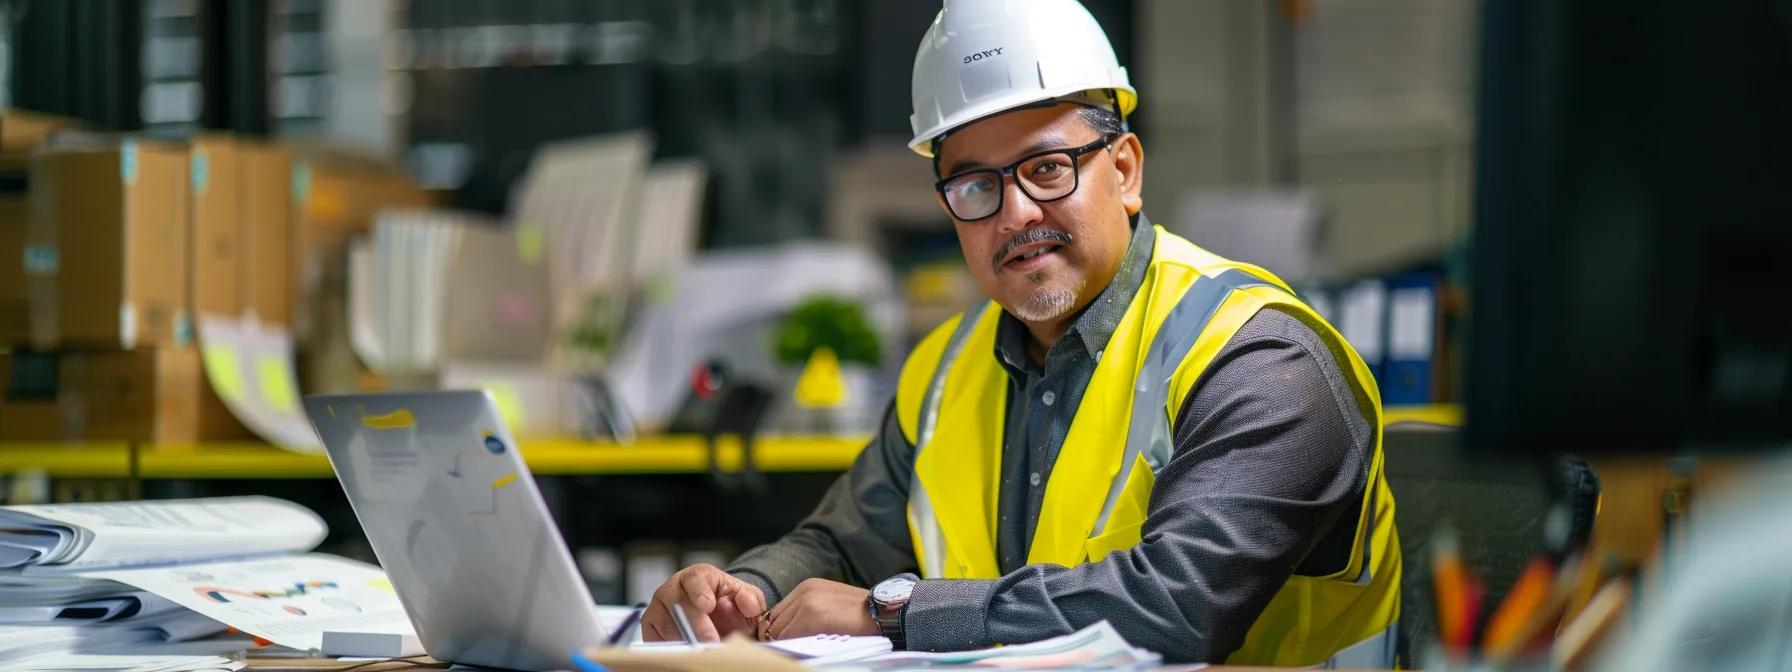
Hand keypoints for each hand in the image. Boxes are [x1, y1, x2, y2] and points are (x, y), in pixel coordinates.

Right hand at [641, 564, 766, 642]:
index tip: (709, 605)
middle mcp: (672, 589)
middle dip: (696, 625)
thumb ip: (750, 599)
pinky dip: (671, 648)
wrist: (713, 615)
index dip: (700, 592)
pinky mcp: (649, 627)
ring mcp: (657, 608)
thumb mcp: (743, 597)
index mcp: (696, 577)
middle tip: (711, 641)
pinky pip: (655, 639)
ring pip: (665, 624)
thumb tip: (750, 606)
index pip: (694, 580)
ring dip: (685, 639)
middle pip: (676, 604)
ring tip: (703, 650)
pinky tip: (686, 653)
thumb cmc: (724, 603)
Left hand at [763, 578, 877, 639]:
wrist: (882, 613)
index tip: (786, 642)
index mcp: (807, 587)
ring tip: (802, 649)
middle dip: (781, 638)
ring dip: (787, 643)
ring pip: (779, 631)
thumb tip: (789, 633)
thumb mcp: (831, 605)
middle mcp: (804, 591)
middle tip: (793, 649)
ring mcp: (806, 602)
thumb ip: (808, 612)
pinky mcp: (811, 615)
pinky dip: (793, 647)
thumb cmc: (860, 616)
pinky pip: (789, 637)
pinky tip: (808, 649)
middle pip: (775, 622)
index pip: (778, 613)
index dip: (779, 630)